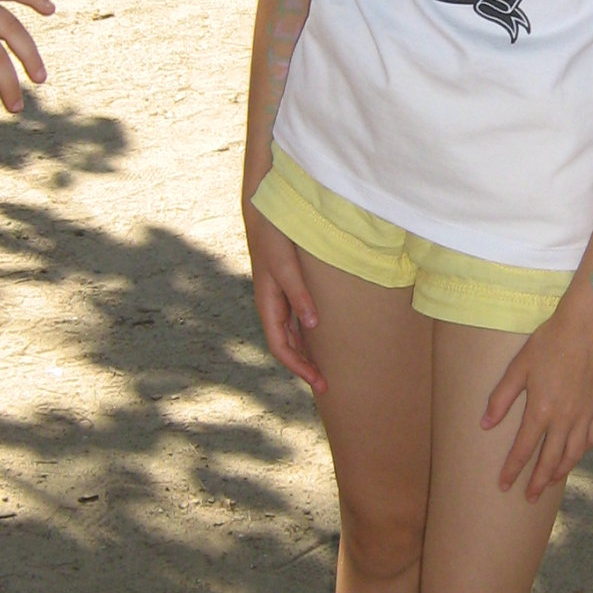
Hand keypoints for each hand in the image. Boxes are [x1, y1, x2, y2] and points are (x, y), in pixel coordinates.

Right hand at [242, 199, 324, 392]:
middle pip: (285, 345)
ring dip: (305, 353)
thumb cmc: (274, 234)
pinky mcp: (287, 284)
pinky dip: (306, 334)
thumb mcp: (286, 264)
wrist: (265, 206)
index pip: (280, 346)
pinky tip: (320, 338)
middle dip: (303, 366)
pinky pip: (295, 318)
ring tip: (325, 369)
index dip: (298, 367)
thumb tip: (312, 326)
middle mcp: (271, 303)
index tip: (319, 383)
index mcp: (267, 302)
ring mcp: (277, 295)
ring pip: (289, 334)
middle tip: (327, 385)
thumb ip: (298, 294)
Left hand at [482, 299, 592, 499]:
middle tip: (529, 497)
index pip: (523, 450)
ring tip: (550, 482)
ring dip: (560, 472)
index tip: (504, 486)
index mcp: (541, 411)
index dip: (512, 471)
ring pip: (573, 454)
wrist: (589, 327)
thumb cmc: (550, 342)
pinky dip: (583, 451)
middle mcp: (565, 419)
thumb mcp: (519, 367)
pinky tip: (577, 453)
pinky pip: (592, 438)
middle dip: (537, 482)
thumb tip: (485, 425)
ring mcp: (586, 415)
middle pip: (550, 461)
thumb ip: (501, 398)